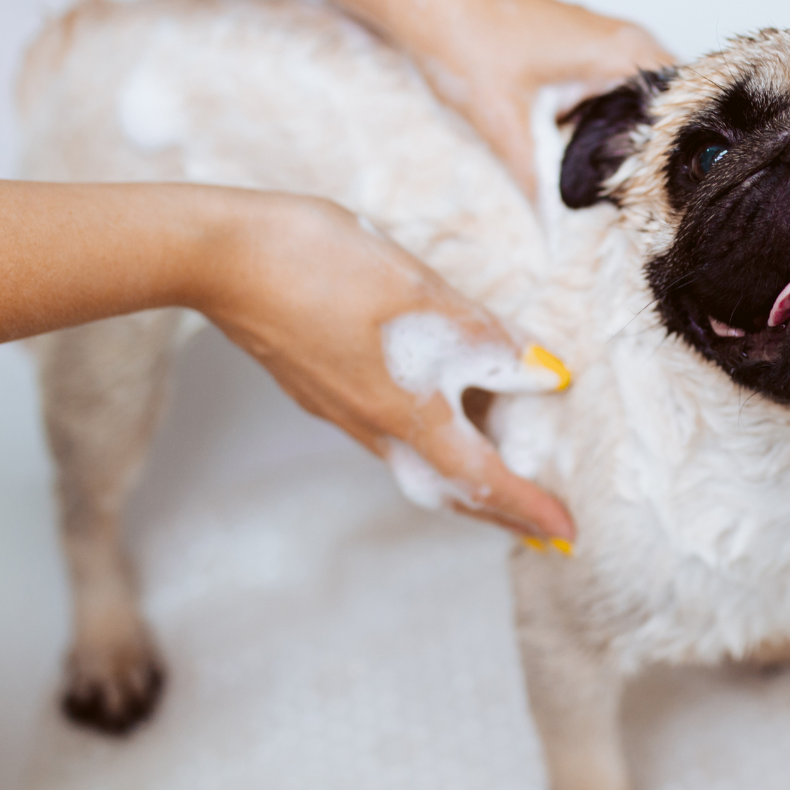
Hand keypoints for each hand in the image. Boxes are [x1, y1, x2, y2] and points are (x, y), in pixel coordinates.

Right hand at [194, 191, 575, 542]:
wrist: (222, 256)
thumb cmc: (324, 266)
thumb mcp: (423, 293)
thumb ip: (486, 339)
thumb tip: (546, 374)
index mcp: (404, 412)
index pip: (482, 478)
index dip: (529, 507)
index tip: (566, 533)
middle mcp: (371, 426)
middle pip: (445, 489)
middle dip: (497, 511)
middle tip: (538, 525)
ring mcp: (339, 409)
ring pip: (415, 462)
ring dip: (463, 478)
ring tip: (501, 471)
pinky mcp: (319, 385)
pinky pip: (389, 432)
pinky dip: (430, 439)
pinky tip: (440, 412)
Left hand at [358, 0, 674, 196]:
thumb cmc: (465, 38)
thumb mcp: (506, 126)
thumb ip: (538, 186)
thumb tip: (556, 237)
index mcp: (624, 52)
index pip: (686, 110)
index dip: (678, 159)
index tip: (666, 200)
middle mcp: (625, 41)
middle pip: (669, 109)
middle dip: (657, 155)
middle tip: (645, 203)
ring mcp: (604, 42)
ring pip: (642, 101)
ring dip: (633, 139)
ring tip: (621, 185)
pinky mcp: (582, 49)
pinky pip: (615, 92)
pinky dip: (609, 123)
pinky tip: (589, 154)